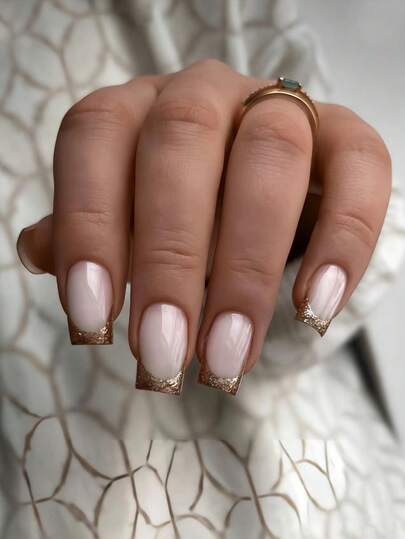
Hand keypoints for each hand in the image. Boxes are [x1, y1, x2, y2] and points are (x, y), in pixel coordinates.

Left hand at [16, 59, 390, 394]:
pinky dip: (340, 243)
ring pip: (268, 162)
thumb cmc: (184, 207)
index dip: (88, 227)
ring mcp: (281, 107)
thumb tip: (39, 251)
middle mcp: (206, 94)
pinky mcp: (346, 138)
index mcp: (139, 107)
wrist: (265, 184)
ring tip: (227, 356)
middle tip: (163, 357)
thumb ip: (86, 229)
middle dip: (169, 262)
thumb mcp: (128, 215)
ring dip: (246, 271)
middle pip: (181, 150)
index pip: (95, 139)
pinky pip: (357, 175)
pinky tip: (312, 310)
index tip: (94, 324)